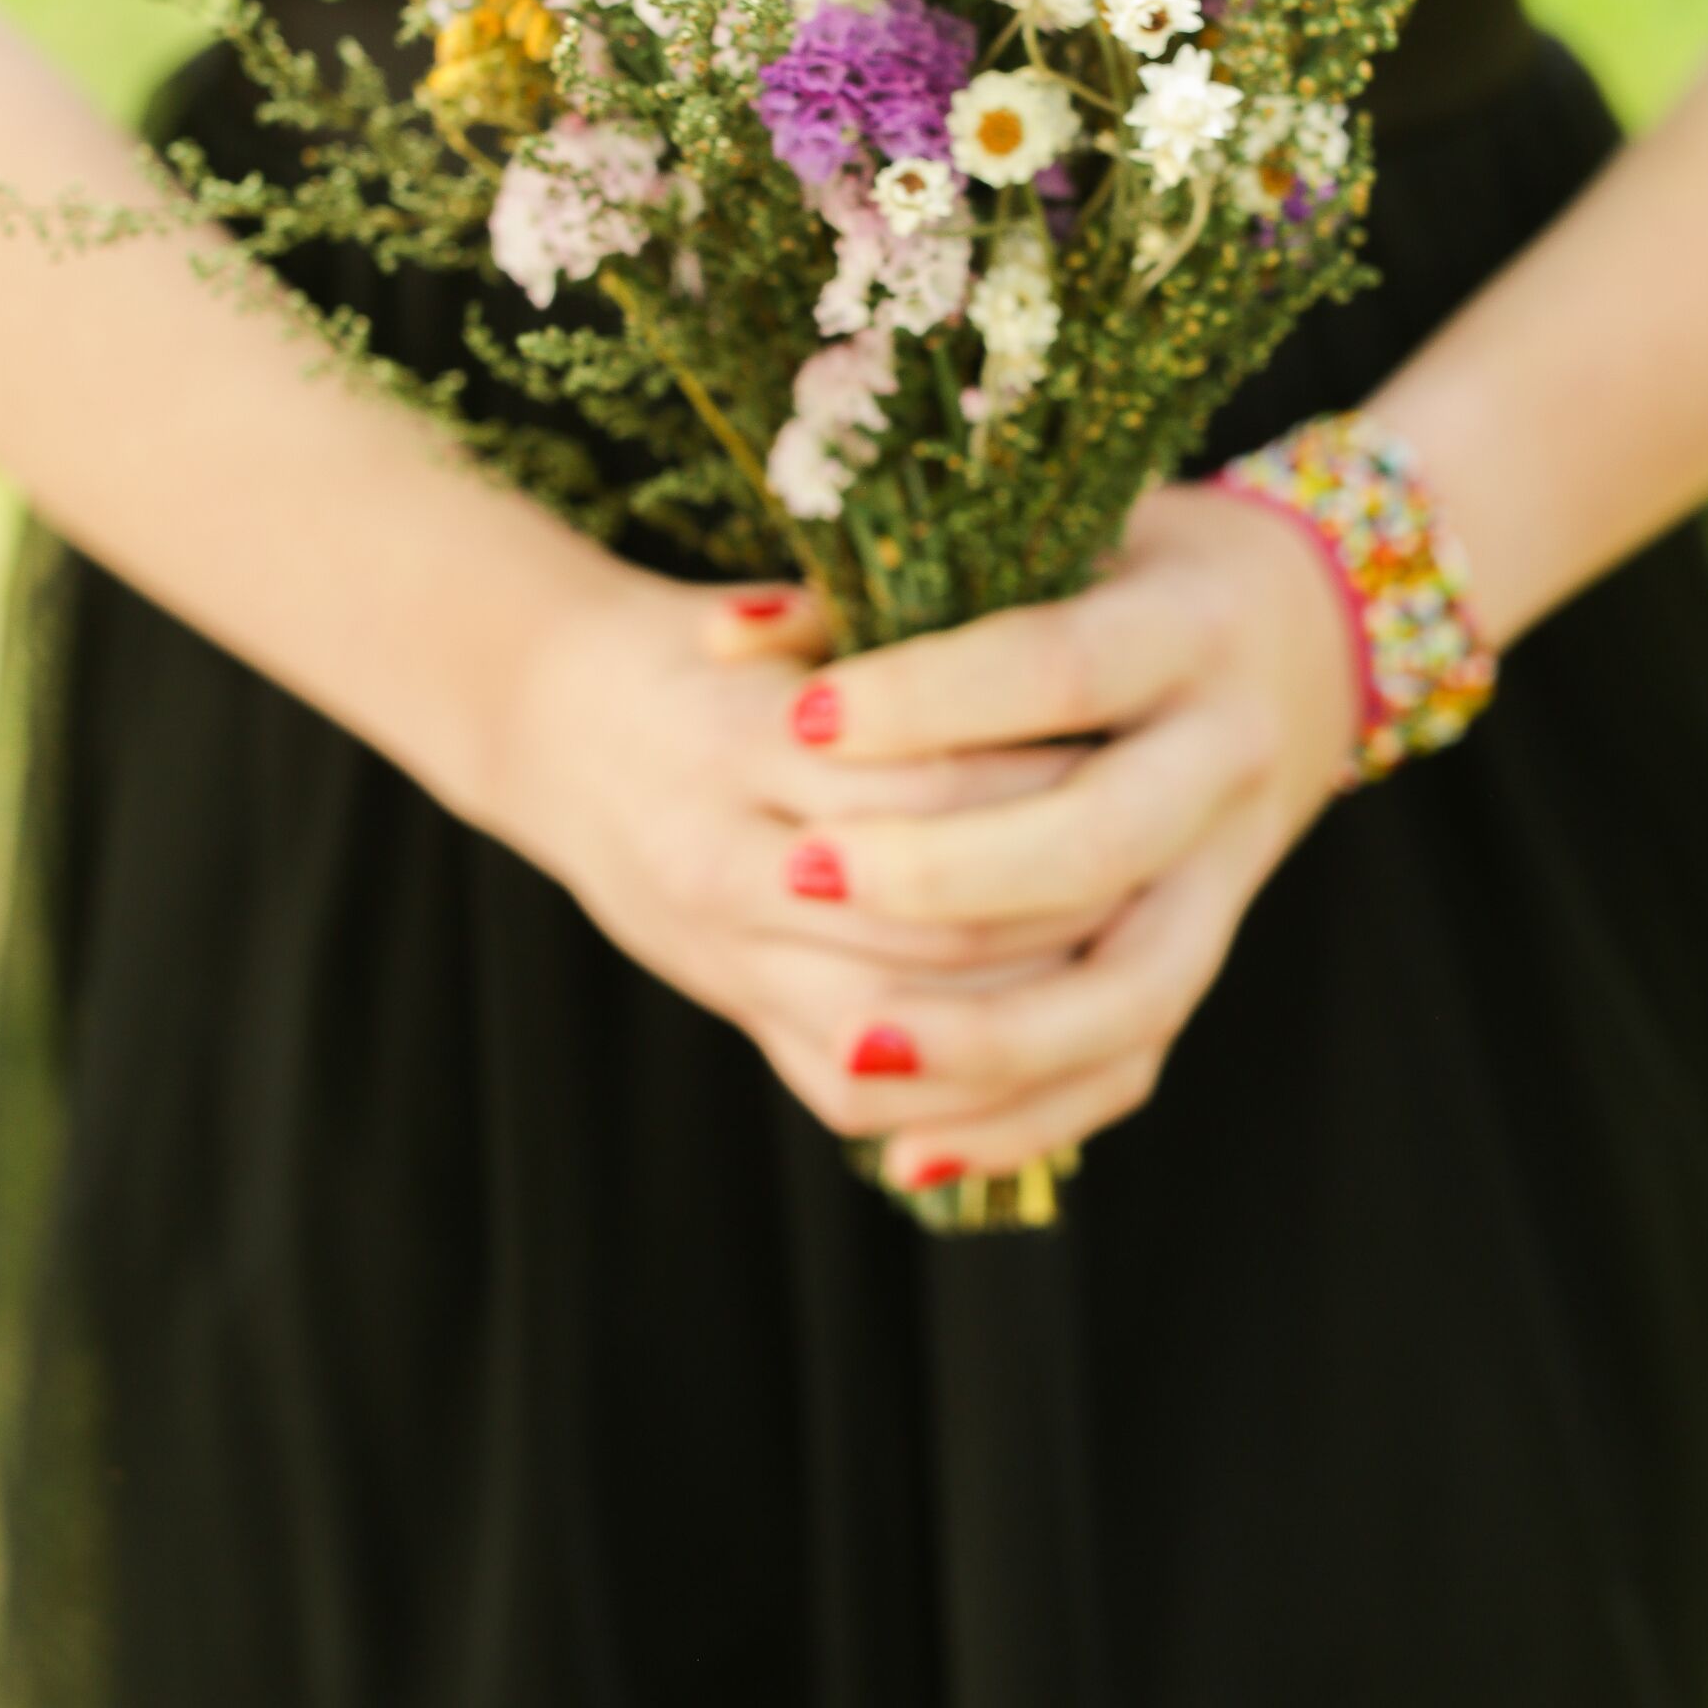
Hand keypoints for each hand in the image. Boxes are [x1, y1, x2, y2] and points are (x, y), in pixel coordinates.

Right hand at [480, 558, 1087, 1140]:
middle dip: (1059, 900)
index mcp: (733, 740)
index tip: (1121, 741)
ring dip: (1027, 998)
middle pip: (933, 920)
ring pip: (908, 1022)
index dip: (1038, 778)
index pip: (926, 787)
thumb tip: (1018, 620)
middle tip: (1160, 852)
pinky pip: (855, 1094)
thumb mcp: (768, 613)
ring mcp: (724, 956)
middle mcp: (721, 863)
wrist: (546, 722)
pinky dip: (957, 1090)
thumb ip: (868, 627)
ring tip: (1123, 940)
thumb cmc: (687, 650)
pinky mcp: (736, 1011)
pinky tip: (1046, 1045)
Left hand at [716, 483, 1360, 1187]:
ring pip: (1134, 987)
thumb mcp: (1043, 537)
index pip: (1058, 669)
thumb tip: (727, 637)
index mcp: (1187, 624)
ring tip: (855, 1047)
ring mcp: (1233, 869)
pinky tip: (911, 1150)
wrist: (1302, 628)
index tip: (803, 717)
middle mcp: (1229, 754)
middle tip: (799, 874)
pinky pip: (1133, 1061)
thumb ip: (900, 586)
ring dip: (990, 1034)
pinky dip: (1025, 1116)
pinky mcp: (1214, 946)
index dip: (930, 699)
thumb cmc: (1118, 565)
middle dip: (945, 871)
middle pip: (1102, 841)